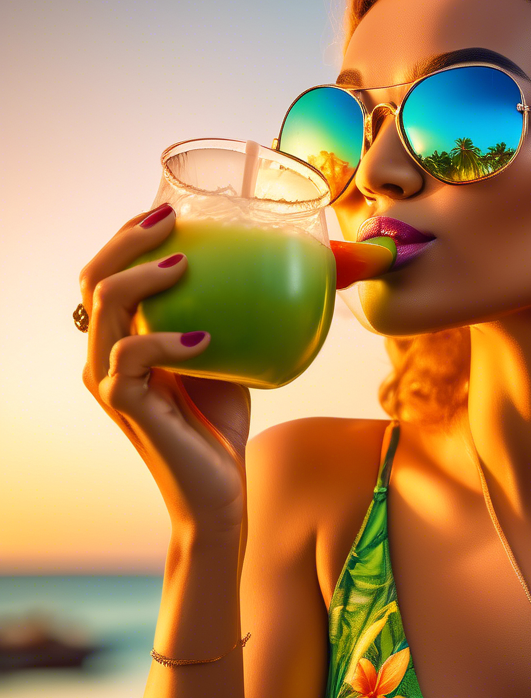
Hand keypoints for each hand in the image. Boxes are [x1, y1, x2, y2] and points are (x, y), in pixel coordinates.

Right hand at [79, 204, 251, 532]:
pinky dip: (167, 340)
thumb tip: (269, 272)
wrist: (219, 489)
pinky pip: (132, 357)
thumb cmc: (220, 423)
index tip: (168, 207)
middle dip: (127, 239)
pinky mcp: (126, 405)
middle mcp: (105, 356)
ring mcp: (109, 380)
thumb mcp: (229, 357)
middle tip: (170, 218)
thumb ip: (228, 318)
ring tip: (184, 263)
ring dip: (143, 278)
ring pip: (105, 308)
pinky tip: (204, 337)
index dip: (128, 236)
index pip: (109, 274)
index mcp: (123, 340)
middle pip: (95, 278)